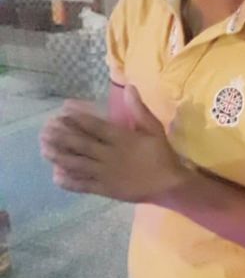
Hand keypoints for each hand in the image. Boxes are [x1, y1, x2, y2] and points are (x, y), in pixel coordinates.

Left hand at [40, 86, 188, 202]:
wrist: (168, 185)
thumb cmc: (161, 155)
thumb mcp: (155, 129)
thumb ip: (140, 109)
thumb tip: (130, 88)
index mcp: (122, 139)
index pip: (94, 126)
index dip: (77, 119)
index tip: (62, 112)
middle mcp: (110, 155)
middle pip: (81, 144)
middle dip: (62, 136)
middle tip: (45, 129)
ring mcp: (105, 173)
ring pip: (77, 164)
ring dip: (59, 156)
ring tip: (44, 149)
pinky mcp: (105, 189)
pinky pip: (83, 185)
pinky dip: (69, 181)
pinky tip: (56, 176)